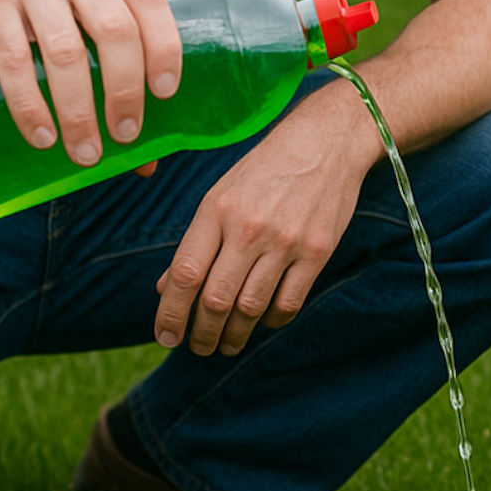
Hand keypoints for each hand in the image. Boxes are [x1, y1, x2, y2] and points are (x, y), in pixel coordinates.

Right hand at [0, 0, 181, 164]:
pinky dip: (30, 105)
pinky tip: (42, 136)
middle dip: (125, 90)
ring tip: (85, 150)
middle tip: (126, 135)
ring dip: (79, 110)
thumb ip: (108, 59)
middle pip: (114, 30)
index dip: (164, 47)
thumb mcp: (75, 3)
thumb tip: (145, 157)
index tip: (164, 94)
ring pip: (66, 51)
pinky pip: (14, 61)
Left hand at [152, 120, 370, 356]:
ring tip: (226, 345)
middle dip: (201, 334)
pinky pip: (288, 303)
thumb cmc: (265, 169)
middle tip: (197, 348)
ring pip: (250, 308)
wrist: (325, 142)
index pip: (185, 273)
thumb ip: (196, 242)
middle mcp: (248, 227)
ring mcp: (285, 241)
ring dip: (234, 336)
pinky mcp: (317, 251)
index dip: (170, 312)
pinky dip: (271, 321)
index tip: (165, 336)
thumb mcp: (221, 194)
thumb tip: (164, 287)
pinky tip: (262, 322)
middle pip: (215, 299)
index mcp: (216, 209)